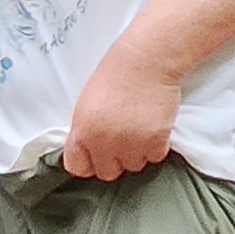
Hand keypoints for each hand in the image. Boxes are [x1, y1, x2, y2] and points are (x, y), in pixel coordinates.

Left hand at [63, 57, 180, 180]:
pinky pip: (154, 157)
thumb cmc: (115, 74)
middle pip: (107, 172)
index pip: (77, 167)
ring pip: (133, 166)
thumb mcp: (86, 104)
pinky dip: (156, 145)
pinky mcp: (155, 142)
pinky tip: (153, 126)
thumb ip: (86, 132)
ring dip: (137, 152)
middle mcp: (104, 143)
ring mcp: (130, 145)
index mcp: (82, 132)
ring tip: (139, 128)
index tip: (96, 156)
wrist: (145, 60)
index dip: (88, 162)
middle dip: (114, 159)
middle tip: (122, 139)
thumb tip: (91, 151)